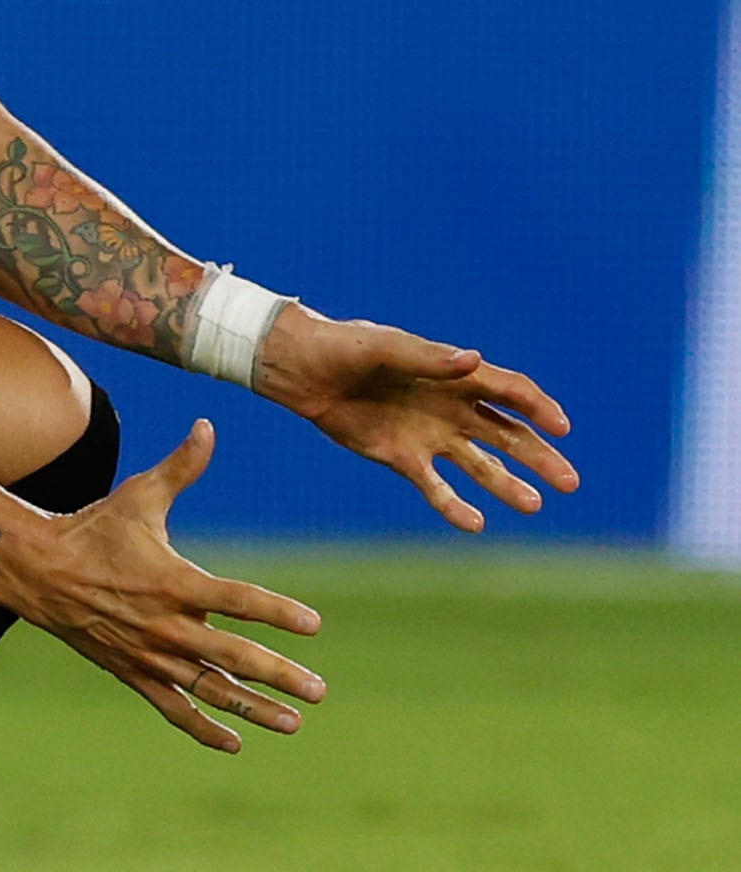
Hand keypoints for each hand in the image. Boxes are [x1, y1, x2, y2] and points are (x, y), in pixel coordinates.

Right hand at [0, 421, 325, 752]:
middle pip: (233, 657)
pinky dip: (203, 728)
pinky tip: (236, 742)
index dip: (278, 613)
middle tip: (319, 691)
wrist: (35, 571)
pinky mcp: (132, 671)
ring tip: (294, 722)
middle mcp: (165, 624)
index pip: (238, 600)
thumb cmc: (92, 529)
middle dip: (279, 676)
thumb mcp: (137, 497)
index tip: (315, 627)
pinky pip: (173, 708)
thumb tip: (208, 426)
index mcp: (174, 581)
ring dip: (253, 708)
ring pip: (209, 690)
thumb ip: (181, 468)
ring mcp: (149, 654)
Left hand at [253, 305, 577, 531]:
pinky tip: (476, 524)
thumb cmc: (345, 347)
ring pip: (479, 465)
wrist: (301, 371)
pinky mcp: (402, 458)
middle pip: (507, 435)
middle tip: (570, 483)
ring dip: (507, 485)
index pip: (510, 392)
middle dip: (539, 458)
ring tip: (534, 506)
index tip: (561, 429)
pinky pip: (435, 487)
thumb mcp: (385, 348)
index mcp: (454, 374)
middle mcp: (450, 407)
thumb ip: (428, 357)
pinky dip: (454, 505)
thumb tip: (472, 360)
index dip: (538, 408)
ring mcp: (429, 435)